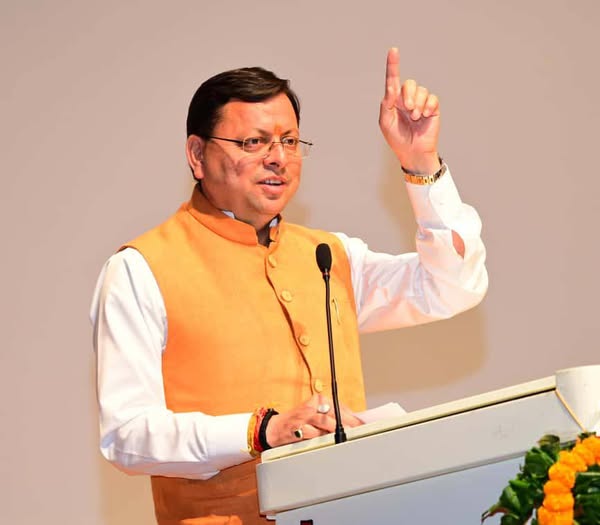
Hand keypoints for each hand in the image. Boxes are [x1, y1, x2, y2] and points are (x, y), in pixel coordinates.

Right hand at [265, 394, 362, 446]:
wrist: (275, 428)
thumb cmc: (299, 422)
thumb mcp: (316, 415)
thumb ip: (332, 417)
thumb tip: (353, 422)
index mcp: (318, 400)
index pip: (340, 407)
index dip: (353, 417)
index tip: (362, 424)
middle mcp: (312, 405)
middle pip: (335, 414)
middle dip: (348, 424)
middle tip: (358, 431)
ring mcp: (304, 416)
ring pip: (325, 423)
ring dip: (335, 431)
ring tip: (345, 436)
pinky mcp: (298, 427)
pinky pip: (313, 433)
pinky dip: (320, 437)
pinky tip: (327, 440)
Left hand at [378, 47, 440, 173]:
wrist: (413, 152)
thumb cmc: (397, 139)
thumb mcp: (386, 122)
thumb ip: (386, 104)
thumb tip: (391, 88)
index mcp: (394, 101)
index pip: (393, 80)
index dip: (393, 65)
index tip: (393, 50)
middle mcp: (407, 98)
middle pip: (409, 84)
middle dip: (408, 95)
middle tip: (408, 109)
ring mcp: (421, 103)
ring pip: (422, 91)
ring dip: (418, 105)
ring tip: (416, 118)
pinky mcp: (432, 108)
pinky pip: (432, 98)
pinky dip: (428, 106)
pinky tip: (426, 115)